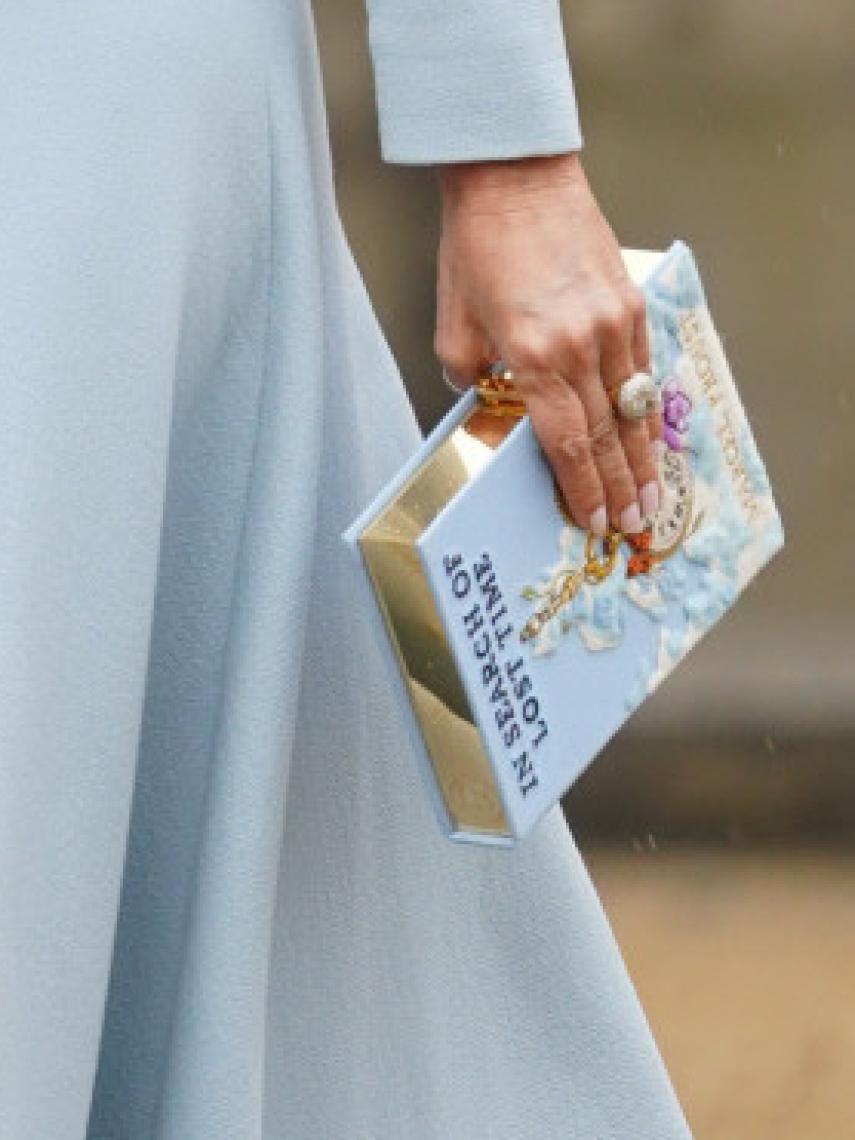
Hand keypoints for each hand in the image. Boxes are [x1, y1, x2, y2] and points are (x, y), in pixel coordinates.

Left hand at [434, 152, 660, 535]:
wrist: (514, 176)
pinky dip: (646, 406)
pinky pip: (644, 365)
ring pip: (634, 407)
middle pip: (608, 435)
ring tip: (651, 495)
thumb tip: (499, 412)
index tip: (596, 520)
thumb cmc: (475, 250)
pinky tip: (649, 434)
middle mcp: (581, 346)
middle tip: (633, 523)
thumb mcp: (453, 326)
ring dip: (643, 457)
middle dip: (621, 487)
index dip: (583, 488)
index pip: (567, 443)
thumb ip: (474, 380)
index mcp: (533, 358)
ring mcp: (613, 322)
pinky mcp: (630, 300)